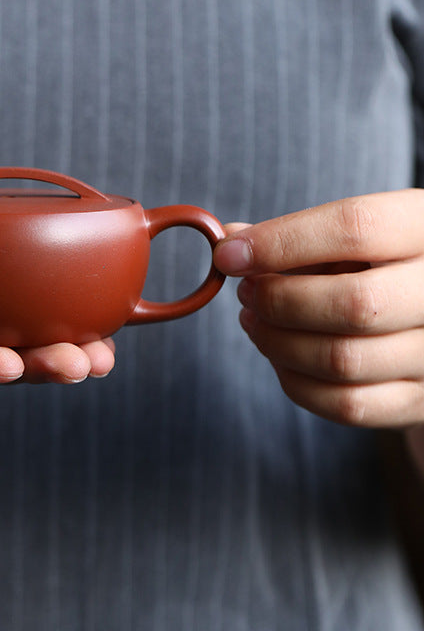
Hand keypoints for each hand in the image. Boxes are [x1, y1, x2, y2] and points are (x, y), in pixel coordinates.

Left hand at [212, 189, 423, 428]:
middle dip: (279, 300)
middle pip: (354, 303)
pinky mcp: (421, 401)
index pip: (354, 226)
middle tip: (246, 292)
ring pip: (344, 360)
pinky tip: (279, 356)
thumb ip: (291, 234)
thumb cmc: (379, 264)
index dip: (280, 241)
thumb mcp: (350, 234)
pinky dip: (295, 381)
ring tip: (254, 321)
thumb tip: (228, 240)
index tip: (228, 254)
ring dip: (277, 342)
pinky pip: (347, 405)